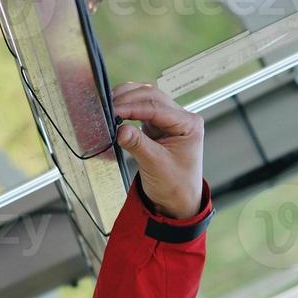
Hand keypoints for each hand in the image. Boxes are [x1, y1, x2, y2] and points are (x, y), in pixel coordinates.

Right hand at [112, 83, 204, 218]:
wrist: (177, 200)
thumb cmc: (175, 185)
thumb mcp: (155, 165)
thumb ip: (138, 144)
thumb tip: (120, 129)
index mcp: (189, 124)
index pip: (157, 108)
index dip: (133, 107)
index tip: (114, 110)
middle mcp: (182, 118)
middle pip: (153, 97)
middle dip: (129, 99)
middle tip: (108, 106)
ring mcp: (169, 120)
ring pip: (147, 99)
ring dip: (128, 99)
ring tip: (110, 105)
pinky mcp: (158, 126)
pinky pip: (142, 110)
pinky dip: (129, 108)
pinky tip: (116, 111)